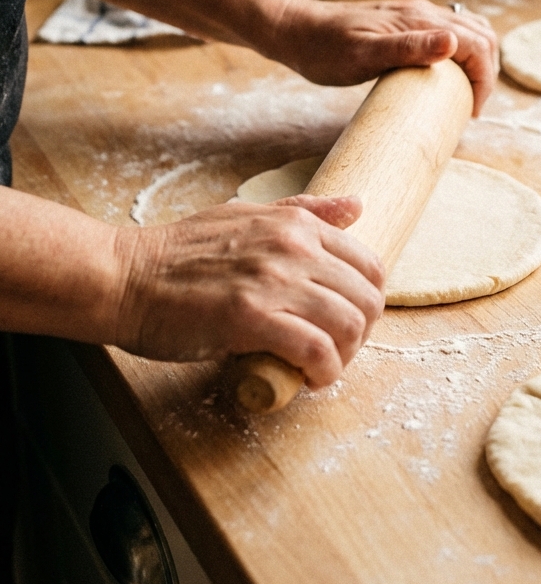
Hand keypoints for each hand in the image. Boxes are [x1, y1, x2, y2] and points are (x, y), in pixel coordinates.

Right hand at [113, 195, 384, 386]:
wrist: (125, 277)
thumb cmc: (180, 253)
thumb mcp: (247, 214)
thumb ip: (303, 211)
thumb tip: (357, 204)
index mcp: (296, 224)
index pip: (370, 264)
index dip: (366, 303)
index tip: (345, 323)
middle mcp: (293, 247)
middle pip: (368, 299)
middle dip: (361, 335)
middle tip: (334, 352)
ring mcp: (273, 281)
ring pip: (349, 326)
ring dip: (344, 359)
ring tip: (319, 369)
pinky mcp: (251, 318)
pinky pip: (316, 350)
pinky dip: (321, 373)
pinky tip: (305, 379)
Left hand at [274, 0, 498, 115]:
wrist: (296, 31)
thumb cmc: (325, 49)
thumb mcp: (363, 55)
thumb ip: (408, 47)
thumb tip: (454, 42)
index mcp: (419, 20)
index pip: (477, 43)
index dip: (484, 79)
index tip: (472, 112)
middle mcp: (424, 13)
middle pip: (481, 35)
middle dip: (486, 72)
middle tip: (472, 108)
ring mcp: (416, 16)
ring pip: (470, 31)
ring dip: (479, 61)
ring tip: (465, 94)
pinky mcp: (406, 24)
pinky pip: (451, 34)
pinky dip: (464, 54)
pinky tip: (447, 75)